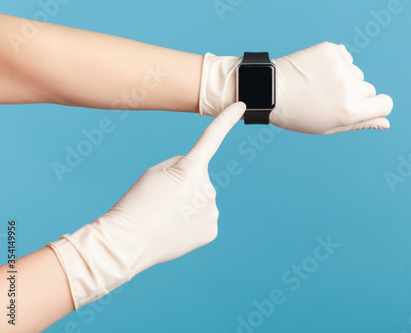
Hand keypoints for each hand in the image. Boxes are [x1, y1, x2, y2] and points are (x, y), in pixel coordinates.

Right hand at [48, 102, 245, 308]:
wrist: (127, 242)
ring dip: (187, 205)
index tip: (241, 106)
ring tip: (165, 217)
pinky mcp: (212, 230)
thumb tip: (199, 176)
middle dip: (184, 185)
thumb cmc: (137, 203)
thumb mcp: (154, 172)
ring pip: (201, 200)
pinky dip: (192, 222)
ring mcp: (212, 211)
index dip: (227, 120)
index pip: (212, 137)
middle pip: (198, 179)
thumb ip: (181, 165)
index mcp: (191, 168)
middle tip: (162, 202)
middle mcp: (208, 188)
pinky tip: (175, 229)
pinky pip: (204, 218)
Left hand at [271, 42, 392, 133]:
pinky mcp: (331, 50)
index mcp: (351, 110)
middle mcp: (349, 87)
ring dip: (343, 79)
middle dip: (355, 95)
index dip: (375, 107)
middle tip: (327, 99)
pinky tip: (316, 72)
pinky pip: (345, 57)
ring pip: (356, 73)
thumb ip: (360, 124)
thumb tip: (386, 123)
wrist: (271, 90)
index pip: (386, 104)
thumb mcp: (329, 126)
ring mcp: (341, 67)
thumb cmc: (298, 114)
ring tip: (318, 86)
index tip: (362, 107)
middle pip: (369, 89)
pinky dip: (335, 63)